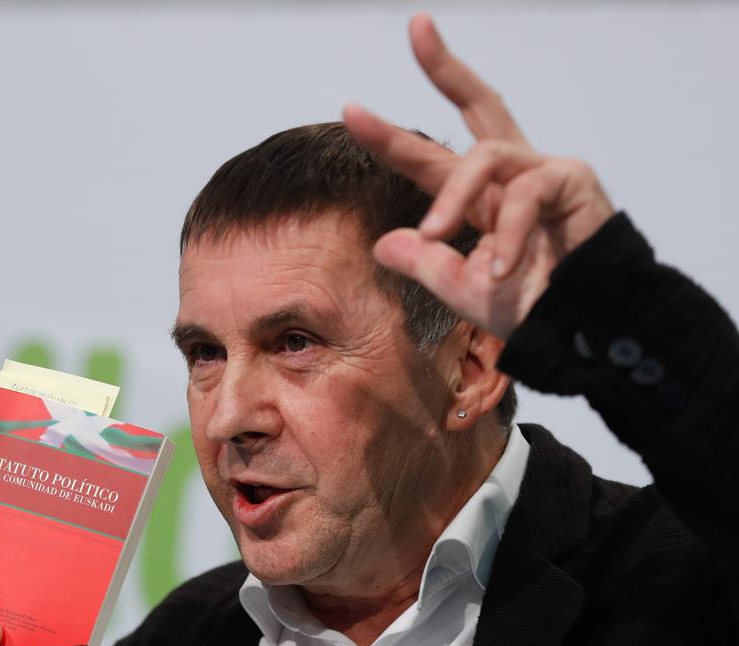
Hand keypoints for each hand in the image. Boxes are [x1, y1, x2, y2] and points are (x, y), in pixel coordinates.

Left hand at [342, 12, 614, 339]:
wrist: (577, 333)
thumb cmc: (530, 308)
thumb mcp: (461, 286)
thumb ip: (425, 261)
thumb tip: (382, 242)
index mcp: (480, 197)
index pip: (429, 158)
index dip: (390, 137)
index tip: (350, 109)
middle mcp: (511, 174)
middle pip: (478, 103)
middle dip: (445, 66)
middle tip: (416, 27)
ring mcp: (543, 170)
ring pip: (483, 156)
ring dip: (453, 198)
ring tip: (440, 236)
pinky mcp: (572, 179)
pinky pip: (523, 193)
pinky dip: (507, 233)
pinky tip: (501, 268)